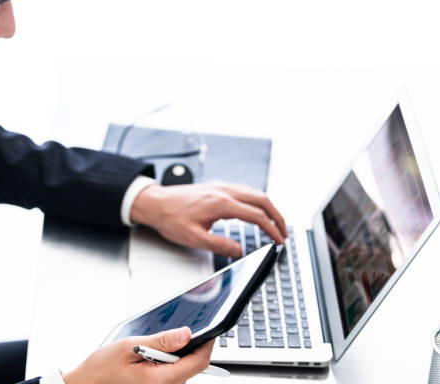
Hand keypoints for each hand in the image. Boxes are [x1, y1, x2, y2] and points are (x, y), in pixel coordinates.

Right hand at [62, 327, 213, 383]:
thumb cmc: (102, 369)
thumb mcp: (130, 347)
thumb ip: (162, 341)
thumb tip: (187, 333)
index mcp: (162, 380)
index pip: (199, 362)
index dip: (207, 343)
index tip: (209, 329)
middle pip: (193, 366)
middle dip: (190, 347)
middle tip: (176, 332)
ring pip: (182, 370)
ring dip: (176, 355)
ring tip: (154, 348)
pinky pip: (172, 374)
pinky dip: (168, 362)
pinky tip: (151, 357)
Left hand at [130, 181, 287, 257]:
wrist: (155, 202)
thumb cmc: (170, 218)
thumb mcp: (193, 238)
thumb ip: (218, 245)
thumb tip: (238, 251)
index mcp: (221, 204)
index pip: (256, 216)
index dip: (272, 230)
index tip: (279, 241)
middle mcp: (224, 191)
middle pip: (262, 200)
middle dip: (278, 216)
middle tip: (284, 232)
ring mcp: (221, 186)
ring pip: (254, 192)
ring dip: (268, 207)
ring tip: (275, 222)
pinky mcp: (217, 187)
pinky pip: (244, 190)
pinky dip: (257, 200)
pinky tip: (256, 209)